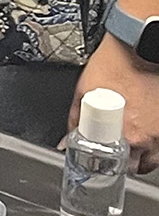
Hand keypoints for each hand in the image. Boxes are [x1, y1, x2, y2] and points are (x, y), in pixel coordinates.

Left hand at [70, 34, 158, 173]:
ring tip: (130, 147)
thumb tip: (66, 141)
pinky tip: (145, 135)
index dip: (106, 166)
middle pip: (137, 167)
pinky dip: (155, 146)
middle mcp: (148, 137)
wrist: (139, 47)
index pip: (116, 167)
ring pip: (153, 160)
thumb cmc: (114, 65)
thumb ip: (75, 120)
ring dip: (141, 158)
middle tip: (114, 154)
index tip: (100, 162)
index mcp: (125, 133)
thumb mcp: (83, 92)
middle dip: (124, 164)